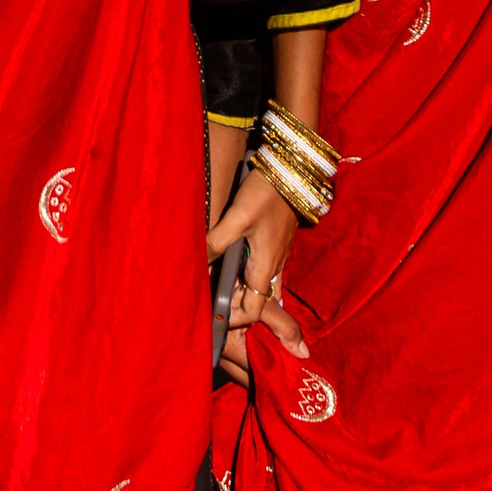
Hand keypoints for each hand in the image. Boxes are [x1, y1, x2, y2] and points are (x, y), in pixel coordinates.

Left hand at [207, 176, 306, 360]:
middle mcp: (274, 266)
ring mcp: (277, 254)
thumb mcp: (238, 217)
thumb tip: (198, 263)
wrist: (292, 172)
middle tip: (208, 298)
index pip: (254, 310)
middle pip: (254, 299)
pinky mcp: (275, 242)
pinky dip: (245, 272)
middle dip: (234, 303)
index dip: (234, 318)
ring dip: (239, 288)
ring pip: (257, 283)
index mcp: (265, 266)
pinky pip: (261, 267)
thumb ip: (217, 241)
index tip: (214, 313)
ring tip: (214, 282)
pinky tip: (228, 262)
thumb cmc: (265, 195)